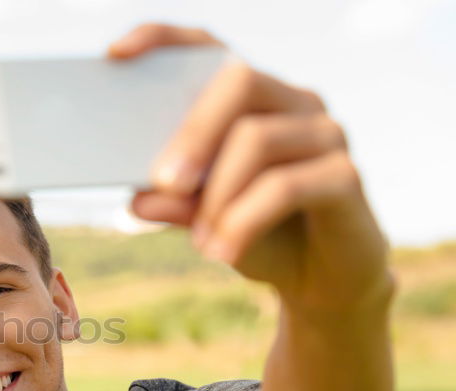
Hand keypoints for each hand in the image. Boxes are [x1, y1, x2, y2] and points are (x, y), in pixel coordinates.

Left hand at [109, 24, 392, 314]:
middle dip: (192, 132)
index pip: (210, 48)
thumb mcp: (205, 220)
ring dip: (215, 196)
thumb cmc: (259, 235)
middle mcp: (292, 101)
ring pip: (256, 139)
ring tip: (200, 242)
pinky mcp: (346, 175)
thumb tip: (139, 199)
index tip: (117, 54)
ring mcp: (325, 132)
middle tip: (163, 182)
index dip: (164, 39)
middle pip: (239, 81)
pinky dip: (244, 221)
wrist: (319, 280)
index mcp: (251, 99)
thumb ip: (175, 204)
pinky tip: (223, 251)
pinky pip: (285, 186)